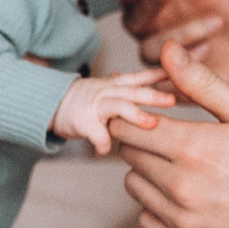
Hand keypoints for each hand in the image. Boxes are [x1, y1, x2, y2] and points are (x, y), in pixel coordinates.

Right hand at [48, 69, 176, 155]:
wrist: (47, 104)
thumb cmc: (83, 102)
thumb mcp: (106, 90)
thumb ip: (128, 87)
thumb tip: (154, 80)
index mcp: (116, 86)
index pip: (141, 77)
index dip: (159, 75)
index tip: (181, 76)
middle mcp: (107, 92)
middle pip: (133, 90)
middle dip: (153, 94)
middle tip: (173, 100)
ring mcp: (94, 105)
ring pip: (117, 107)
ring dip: (135, 115)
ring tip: (152, 123)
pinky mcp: (82, 122)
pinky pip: (95, 133)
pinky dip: (102, 143)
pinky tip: (105, 151)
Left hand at [110, 45, 228, 227]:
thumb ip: (203, 83)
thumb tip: (167, 50)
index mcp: (197, 149)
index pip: (130, 128)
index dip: (134, 115)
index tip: (149, 112)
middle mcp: (185, 189)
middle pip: (129, 156)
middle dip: (143, 141)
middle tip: (169, 135)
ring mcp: (187, 224)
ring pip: (136, 188)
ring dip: (150, 173)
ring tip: (184, 164)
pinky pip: (149, 222)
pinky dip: (160, 206)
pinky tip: (188, 195)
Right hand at [119, 0, 228, 97]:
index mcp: (155, 9)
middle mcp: (152, 35)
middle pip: (135, 23)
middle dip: (151, 7)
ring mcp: (162, 63)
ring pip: (152, 52)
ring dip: (179, 35)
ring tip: (215, 23)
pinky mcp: (176, 88)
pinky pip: (166, 82)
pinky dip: (181, 69)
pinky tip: (206, 52)